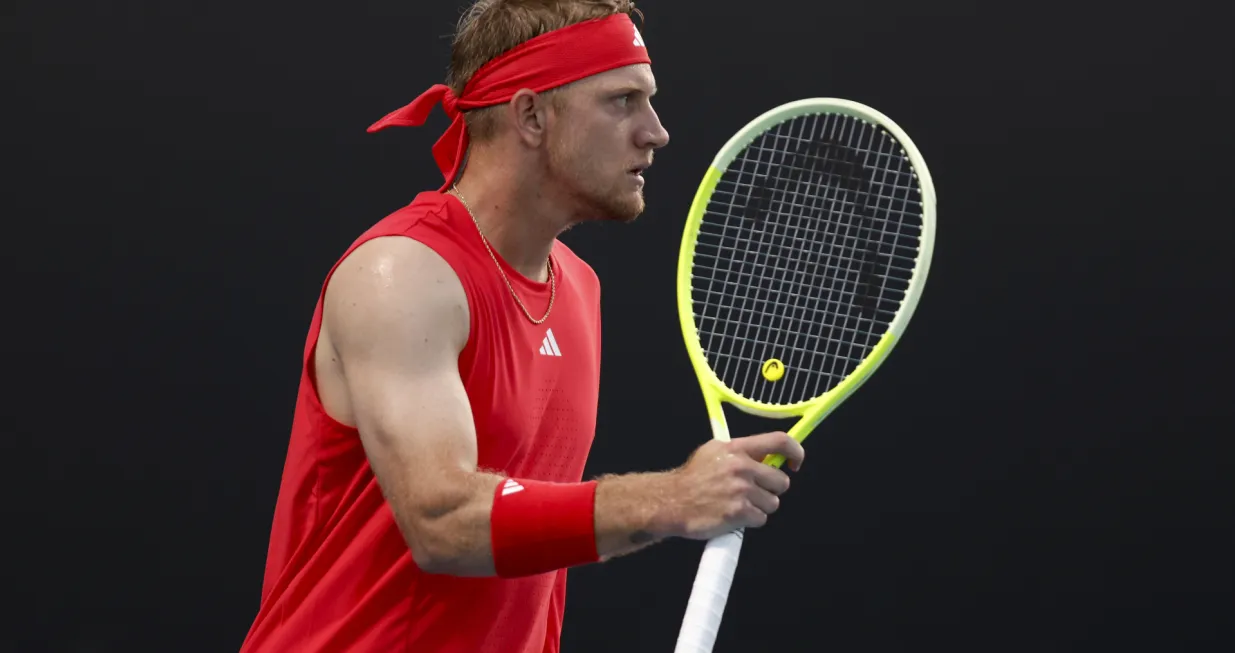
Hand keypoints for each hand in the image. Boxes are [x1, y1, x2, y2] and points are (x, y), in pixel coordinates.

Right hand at [664, 431, 804, 540]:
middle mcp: (741, 466)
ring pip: (773, 503)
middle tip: (753, 493)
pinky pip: (761, 519)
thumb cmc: (692, 479)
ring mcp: (741, 490)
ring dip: (760, 507)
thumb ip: (739, 452)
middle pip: (782, 481)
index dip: (795, 452)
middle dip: (771, 490)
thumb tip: (766, 455)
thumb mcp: (713, 452)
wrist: (672, 502)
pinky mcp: (739, 512)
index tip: (796, 463)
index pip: (779, 441)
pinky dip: (750, 521)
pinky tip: (734, 516)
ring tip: (739, 505)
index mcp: (736, 448)